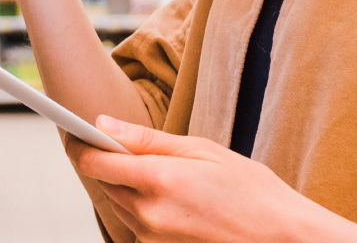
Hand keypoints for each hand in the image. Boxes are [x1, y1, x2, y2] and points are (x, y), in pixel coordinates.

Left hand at [65, 117, 321, 242]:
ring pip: (118, 205)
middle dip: (107, 162)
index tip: (78, 131)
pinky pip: (135, 225)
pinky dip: (140, 206)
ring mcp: (153, 240)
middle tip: (122, 142)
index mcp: (159, 182)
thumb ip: (148, 140)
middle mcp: (149, 216)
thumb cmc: (249, 190)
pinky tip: (168, 194)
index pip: (97, 163)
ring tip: (157, 168)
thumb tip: (105, 125)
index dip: (83, 144)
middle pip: (104, 184)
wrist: (279, 237)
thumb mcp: (202, 150)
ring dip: (124, 184)